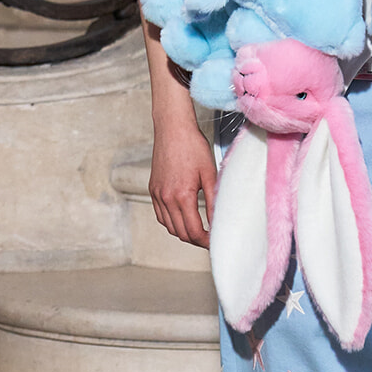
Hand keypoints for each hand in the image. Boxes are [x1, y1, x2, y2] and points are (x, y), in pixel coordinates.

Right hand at [149, 114, 216, 247]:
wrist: (173, 128)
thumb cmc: (193, 147)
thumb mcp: (210, 174)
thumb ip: (214, 201)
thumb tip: (219, 221)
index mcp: (182, 196)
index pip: (193, 231)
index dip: (206, 241)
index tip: (215, 242)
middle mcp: (166, 198)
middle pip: (180, 233)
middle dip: (196, 240)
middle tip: (210, 239)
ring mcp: (157, 194)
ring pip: (169, 226)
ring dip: (183, 232)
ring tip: (199, 230)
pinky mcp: (153, 189)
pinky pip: (160, 215)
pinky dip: (171, 222)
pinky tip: (182, 219)